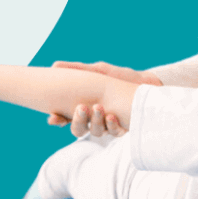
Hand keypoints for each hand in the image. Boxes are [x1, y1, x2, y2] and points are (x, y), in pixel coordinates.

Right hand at [45, 62, 160, 136]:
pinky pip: (115, 133)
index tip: (53, 117)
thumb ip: (78, 69)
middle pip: (78, 129)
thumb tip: (55, 65)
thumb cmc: (119, 77)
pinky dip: (112, 126)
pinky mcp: (122, 128)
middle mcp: (93, 120)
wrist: (144, 83)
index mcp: (84, 108)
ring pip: (95, 132)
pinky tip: (112, 116)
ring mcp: (107, 125)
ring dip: (95, 121)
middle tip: (81, 108)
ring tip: (98, 107)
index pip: (65, 118)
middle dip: (78, 121)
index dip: (57, 120)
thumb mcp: (99, 71)